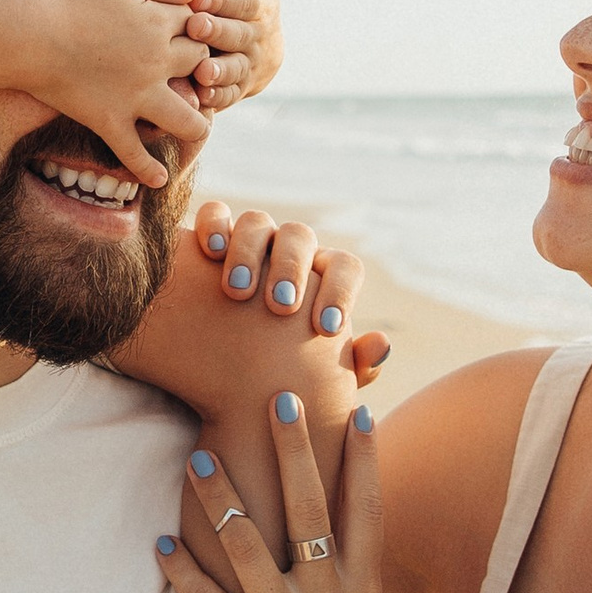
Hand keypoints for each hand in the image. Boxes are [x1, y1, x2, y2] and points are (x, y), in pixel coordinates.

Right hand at [24, 0, 212, 188]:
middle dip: (203, 66)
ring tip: (197, 129)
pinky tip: (159, 180)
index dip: (197, 24)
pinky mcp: (110, 121)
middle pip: (200, 67)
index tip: (188, 27)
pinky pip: (134, 153)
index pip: (198, 25)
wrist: (28, 34)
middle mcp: (156, 62)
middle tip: (196, 71)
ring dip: (197, 126)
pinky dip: (148, 170)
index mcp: (158, 23)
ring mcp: (136, 96)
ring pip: (186, 120)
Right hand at [109, 216, 386, 423]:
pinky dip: (213, 226)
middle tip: (280, 306)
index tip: (325, 329)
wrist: (218, 370)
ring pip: (256, 223)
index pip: (344, 266)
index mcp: (321, 277)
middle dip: (290, 268)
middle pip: (298, 237)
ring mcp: (249, 241)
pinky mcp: (210, 237)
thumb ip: (351, 365)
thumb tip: (381, 345)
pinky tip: (210, 254)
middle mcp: (286, 253)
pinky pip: (213, 214)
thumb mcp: (313, 378)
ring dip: (249, 251)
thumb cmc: (275, 373)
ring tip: (238, 291)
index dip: (340, 292)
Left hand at [155, 399, 396, 592]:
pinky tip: (158, 544)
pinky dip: (180, 571)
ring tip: (195, 457)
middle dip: (293, 449)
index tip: (359, 410)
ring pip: (248, 544)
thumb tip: (342, 569)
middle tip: (277, 395)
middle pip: (310, 508)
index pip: (367, 512)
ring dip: (219, 496)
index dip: (364, 460)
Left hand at [183, 0, 285, 112]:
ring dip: (219, 70)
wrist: (262, 46)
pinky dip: (217, 97)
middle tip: (195, 27)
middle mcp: (258, 37)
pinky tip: (201, 96)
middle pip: (239, 35)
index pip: (245, 1)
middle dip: (217, 32)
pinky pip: (229, 95)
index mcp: (261, 5)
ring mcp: (249, 65)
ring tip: (202, 69)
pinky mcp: (238, 89)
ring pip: (236, 68)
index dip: (223, 1)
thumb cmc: (242, 1)